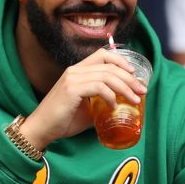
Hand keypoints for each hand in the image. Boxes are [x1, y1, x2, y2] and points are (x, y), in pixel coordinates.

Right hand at [20, 48, 147, 148]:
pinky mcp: (72, 89)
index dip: (121, 61)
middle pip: (109, 65)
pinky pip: (99, 87)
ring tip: (134, 100)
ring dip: (125, 88)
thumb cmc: (63, 120)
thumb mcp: (87, 108)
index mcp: (77, 70)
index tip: (134, 74)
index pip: (103, 54)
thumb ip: (101, 102)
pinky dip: (110, 96)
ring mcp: (72, 78)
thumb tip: (122, 105)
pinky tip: (113, 106)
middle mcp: (75, 70)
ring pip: (107, 76)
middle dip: (130, 78)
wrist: (42, 129)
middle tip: (142, 90)